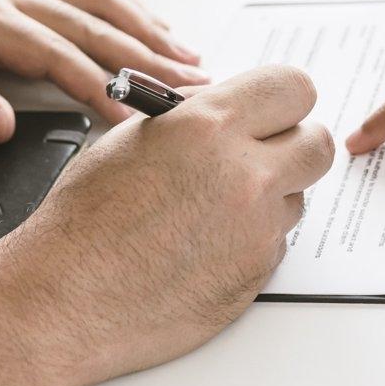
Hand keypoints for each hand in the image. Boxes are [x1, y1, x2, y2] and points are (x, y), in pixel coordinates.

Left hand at [0, 0, 207, 141]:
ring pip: (103, 7)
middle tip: (191, 88)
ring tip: (191, 61)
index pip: (58, 56)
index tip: (132, 114)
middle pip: (95, 27)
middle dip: (148, 59)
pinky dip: (131, 16)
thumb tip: (1, 125)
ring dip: (150, 33)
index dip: (100, 86)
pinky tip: (156, 32)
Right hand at [4, 65, 332, 385]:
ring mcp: (257, 229)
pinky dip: (251, 240)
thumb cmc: (86, 218)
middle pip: (319, 144)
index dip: (285, 99)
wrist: (65, 297)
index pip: (294, 87)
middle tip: (265, 154)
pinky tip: (205, 245)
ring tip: (212, 209)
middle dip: (295, 145)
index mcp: (209, 126)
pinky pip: (276, 242)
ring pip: (298, 196)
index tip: (278, 109)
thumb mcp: (133, 137)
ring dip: (271, 197)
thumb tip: (227, 103)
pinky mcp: (257, 274)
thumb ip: (194, 114)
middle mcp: (245, 174)